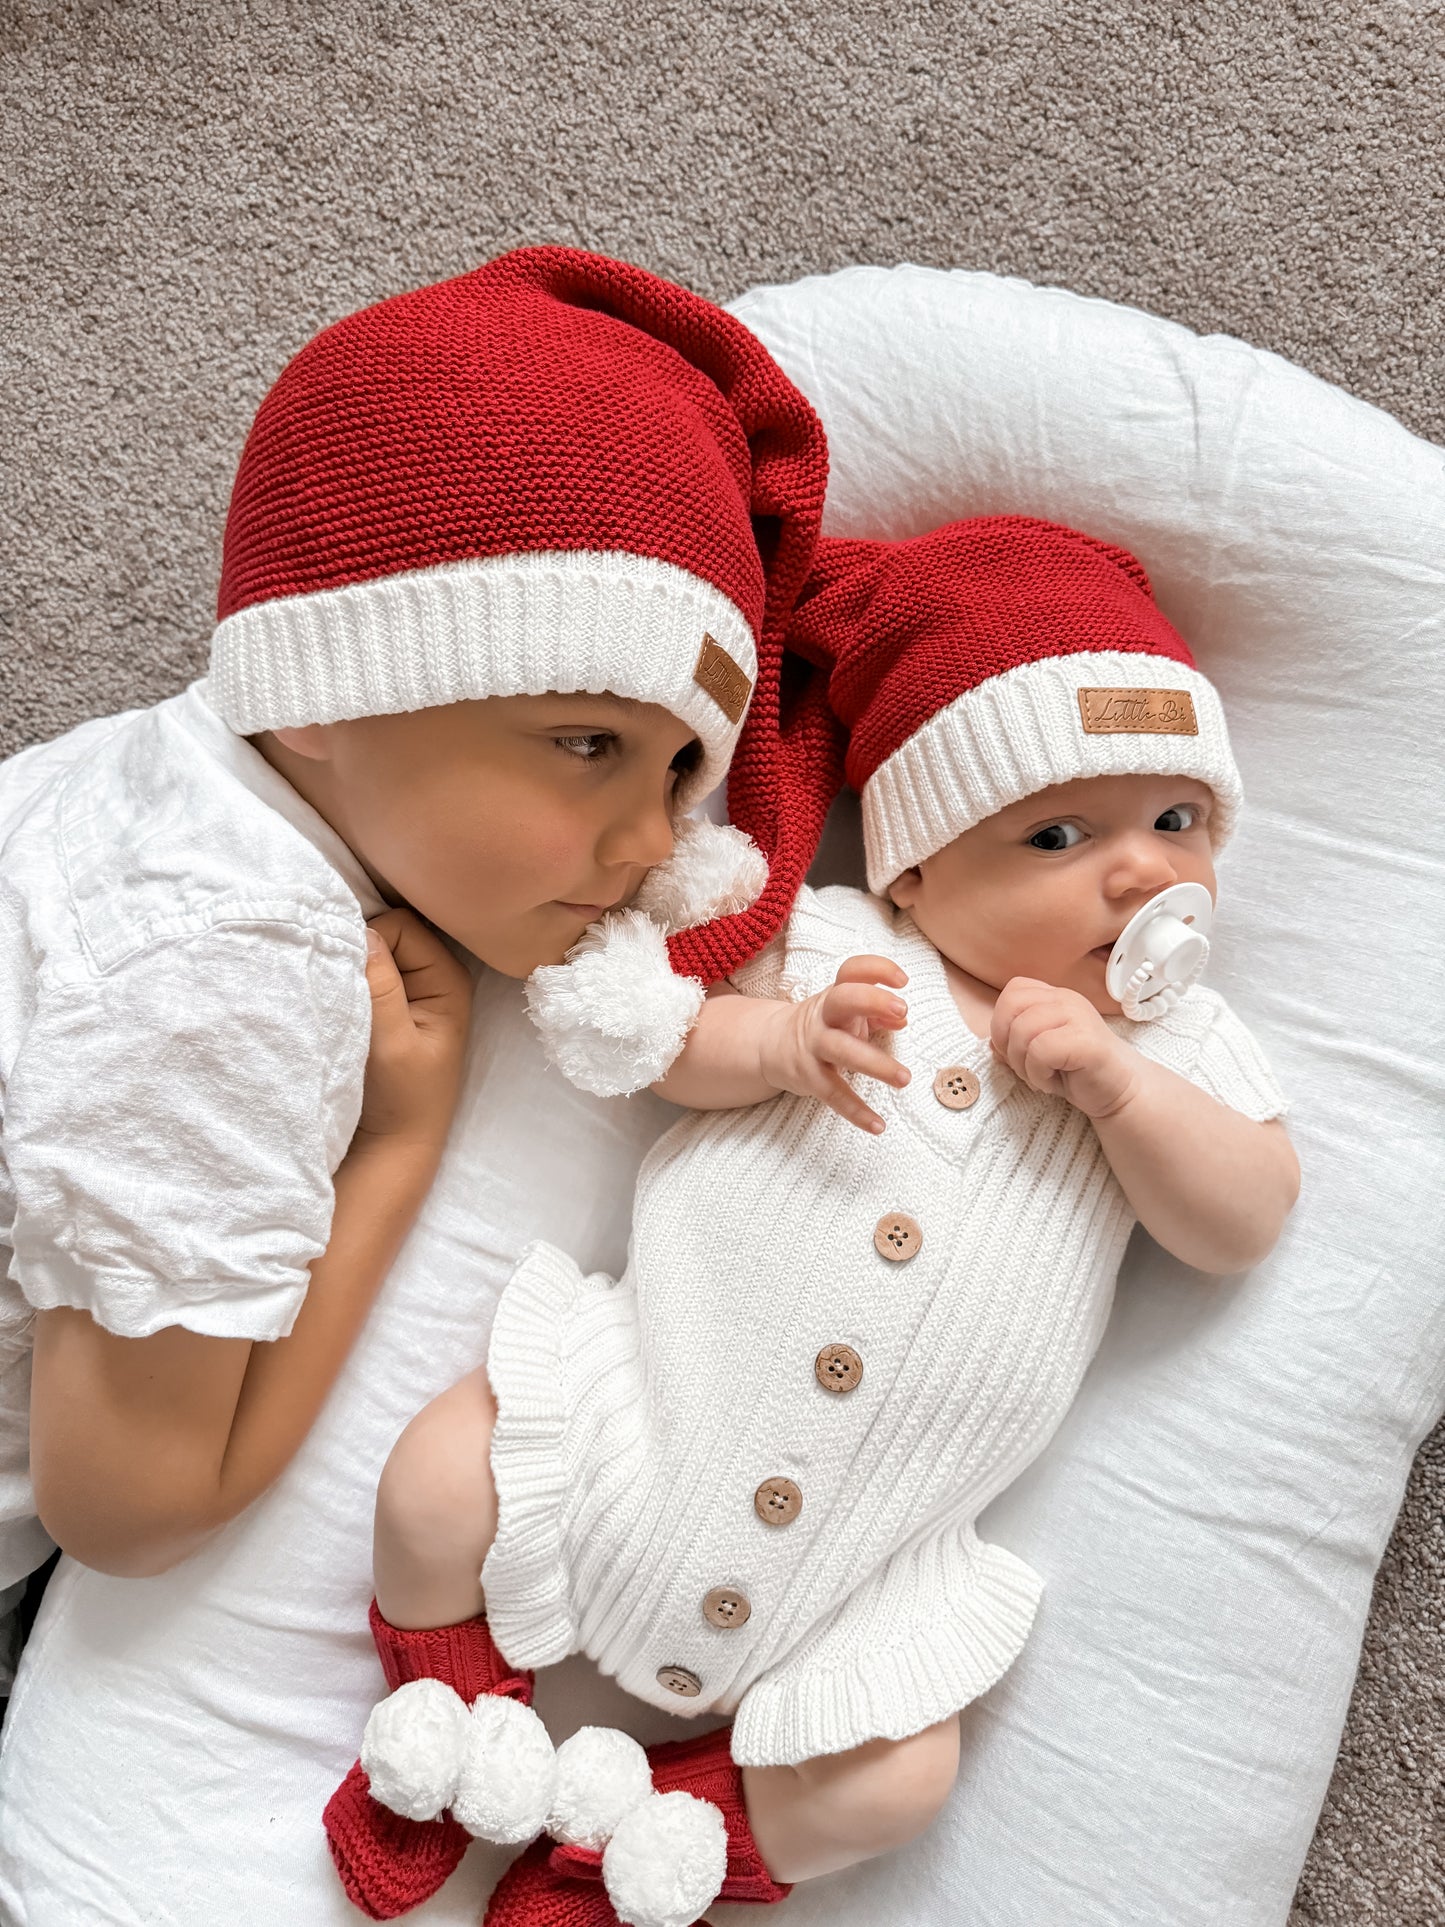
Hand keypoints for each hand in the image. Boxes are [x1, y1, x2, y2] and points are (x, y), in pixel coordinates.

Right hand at [356, 908, 473, 1149]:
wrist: (393, 1144)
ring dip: (351, 966)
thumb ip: (380, 986)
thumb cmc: (402, 1098)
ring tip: (337, 995)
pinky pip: (364, 974)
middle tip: (339, 982)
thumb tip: (360, 930)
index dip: (370, 940)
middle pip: (386, 932)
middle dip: (360, 948)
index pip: (401, 925)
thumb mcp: (392, 1042)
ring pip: (371, 953)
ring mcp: (409, 991)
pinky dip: (347, 980)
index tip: (348, 974)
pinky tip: (337, 1000)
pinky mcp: (387, 1006)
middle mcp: (431, 976)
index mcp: (447, 979)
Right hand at [759, 955, 909, 1133]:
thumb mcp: (848, 1014)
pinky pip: (833, 1094)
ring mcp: (813, 1046)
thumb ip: (878, 1014)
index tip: (902, 980)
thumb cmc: (824, 1025)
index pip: (852, 971)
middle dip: (873, 1001)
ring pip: (843, 1050)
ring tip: (904, 1078)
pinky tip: (878, 1125)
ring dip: (876, 1063)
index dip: (876, 969)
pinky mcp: (808, 1077)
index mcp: (836, 995)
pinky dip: (856, 1111)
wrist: (771, 1045)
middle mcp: (823, 1016)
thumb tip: (902, 1020)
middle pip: (844, 999)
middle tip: (902, 1011)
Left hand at [990, 977, 1139, 1117]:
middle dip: (1007, 1045)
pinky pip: (1041, 1051)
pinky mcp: (1085, 1040)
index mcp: (1054, 997)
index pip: (1012, 992)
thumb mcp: (1037, 1052)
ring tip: (1042, 1077)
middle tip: (1026, 1067)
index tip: (1016, 1050)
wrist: (1118, 1092)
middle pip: (1010, 1008)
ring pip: (1022, 1031)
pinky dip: (1038, 1074)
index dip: (1002, 1023)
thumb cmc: (1076, 1071)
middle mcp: (1066, 999)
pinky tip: (1052, 1084)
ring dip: (1024, 1065)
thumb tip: (992, 1042)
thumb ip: (1013, 1041)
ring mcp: (1078, 1016)